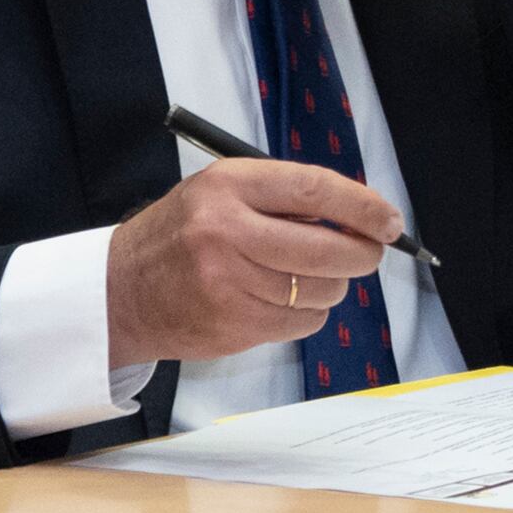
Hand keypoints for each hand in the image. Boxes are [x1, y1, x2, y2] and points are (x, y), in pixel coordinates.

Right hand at [105, 158, 399, 366]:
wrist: (121, 292)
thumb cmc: (182, 235)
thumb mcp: (222, 192)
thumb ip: (283, 196)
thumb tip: (360, 214)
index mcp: (228, 186)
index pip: (314, 189)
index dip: (362, 206)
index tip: (390, 220)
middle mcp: (226, 232)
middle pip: (326, 248)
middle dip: (362, 253)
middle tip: (369, 252)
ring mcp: (229, 284)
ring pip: (321, 290)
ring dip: (332, 285)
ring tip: (308, 275)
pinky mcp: (233, 326)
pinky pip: (302, 322)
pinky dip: (307, 312)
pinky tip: (283, 300)